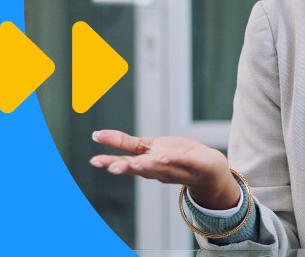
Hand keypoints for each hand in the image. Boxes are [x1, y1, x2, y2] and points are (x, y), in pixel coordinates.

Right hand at [90, 129, 239, 209]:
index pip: (126, 162)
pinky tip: (164, 157)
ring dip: (148, 166)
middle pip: (140, 169)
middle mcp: (159, 169)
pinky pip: (184, 163)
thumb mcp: (148, 147)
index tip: (94, 160)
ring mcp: (177, 169)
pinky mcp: (195, 166)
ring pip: (160, 168)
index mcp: (147, 163)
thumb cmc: (176, 156)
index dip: (110, 160)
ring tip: (136, 163)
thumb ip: (125, 143)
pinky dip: (174, 161)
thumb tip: (96, 135)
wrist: (210, 170)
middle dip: (126, 168)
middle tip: (110, 167)